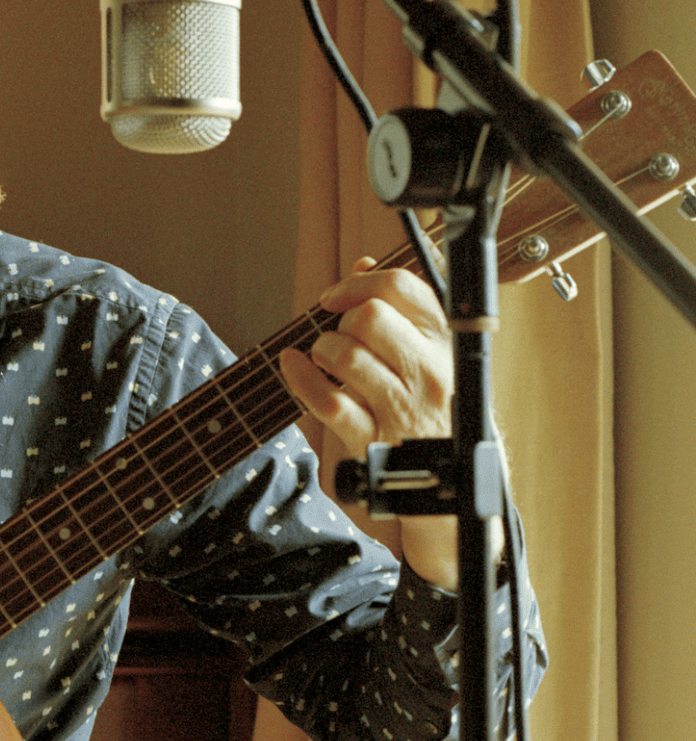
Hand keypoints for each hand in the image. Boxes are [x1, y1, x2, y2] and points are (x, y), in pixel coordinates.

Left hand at [278, 257, 460, 589]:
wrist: (449, 477)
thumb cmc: (431, 406)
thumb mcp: (427, 354)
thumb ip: (399, 309)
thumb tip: (362, 263)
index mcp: (446, 341)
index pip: (403, 287)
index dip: (357, 283)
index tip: (334, 298)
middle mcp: (430, 371)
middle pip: (369, 316)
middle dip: (339, 322)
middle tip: (337, 339)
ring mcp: (403, 406)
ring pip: (344, 353)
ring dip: (320, 351)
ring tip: (324, 362)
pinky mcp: (374, 438)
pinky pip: (325, 399)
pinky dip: (298, 377)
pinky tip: (291, 366)